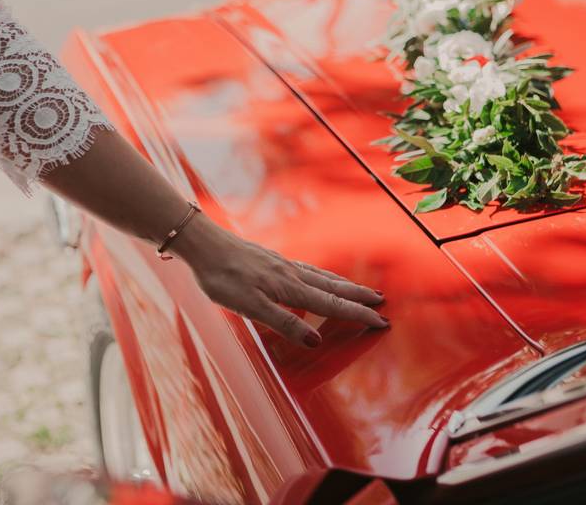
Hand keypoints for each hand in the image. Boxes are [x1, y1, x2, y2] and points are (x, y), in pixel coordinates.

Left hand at [171, 215, 388, 346]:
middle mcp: (291, 274)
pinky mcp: (272, 261)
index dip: (356, 314)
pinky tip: (319, 278)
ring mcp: (282, 265)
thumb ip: (283, 323)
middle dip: (358, 297)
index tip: (380, 321)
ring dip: (344, 285)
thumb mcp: (249, 307)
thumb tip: (316, 340)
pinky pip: (307, 270)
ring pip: (321, 277)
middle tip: (383, 303)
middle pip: (332, 287)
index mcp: (289, 288)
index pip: (331, 304)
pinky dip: (323, 277)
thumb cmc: (222, 278)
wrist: (203, 245)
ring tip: (362, 290)